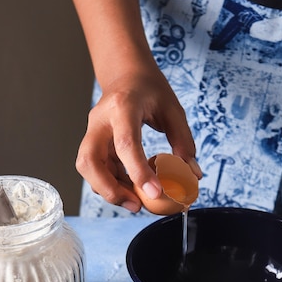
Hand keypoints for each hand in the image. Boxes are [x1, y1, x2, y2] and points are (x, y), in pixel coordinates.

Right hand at [75, 68, 200, 212]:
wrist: (126, 76)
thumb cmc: (150, 90)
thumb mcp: (173, 109)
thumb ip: (183, 141)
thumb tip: (193, 174)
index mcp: (123, 106)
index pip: (126, 143)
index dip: (139, 171)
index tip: (156, 192)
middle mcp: (100, 120)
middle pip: (89, 161)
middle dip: (109, 189)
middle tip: (135, 205)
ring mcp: (92, 133)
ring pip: (88, 170)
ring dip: (109, 191)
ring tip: (136, 203)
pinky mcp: (93, 145)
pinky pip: (96, 171)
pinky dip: (111, 185)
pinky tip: (131, 191)